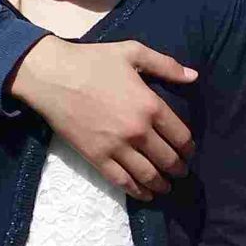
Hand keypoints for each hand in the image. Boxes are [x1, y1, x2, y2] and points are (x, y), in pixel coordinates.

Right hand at [10, 38, 196, 198]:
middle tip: (181, 172)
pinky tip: (145, 194)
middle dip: (178, 168)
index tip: (189, 152)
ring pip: (148, 175)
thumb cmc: (92, 61)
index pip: (181, 137)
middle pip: (168, 159)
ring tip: (167, 187)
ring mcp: (117, 147)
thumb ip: (165, 65)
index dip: (189, 148)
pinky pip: (122, 181)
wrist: (52, 76)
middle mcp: (138, 131)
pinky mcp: (97, 158)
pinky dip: (138, 192)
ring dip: (162, 184)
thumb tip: (193, 76)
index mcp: (151, 106)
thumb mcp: (133, 52)